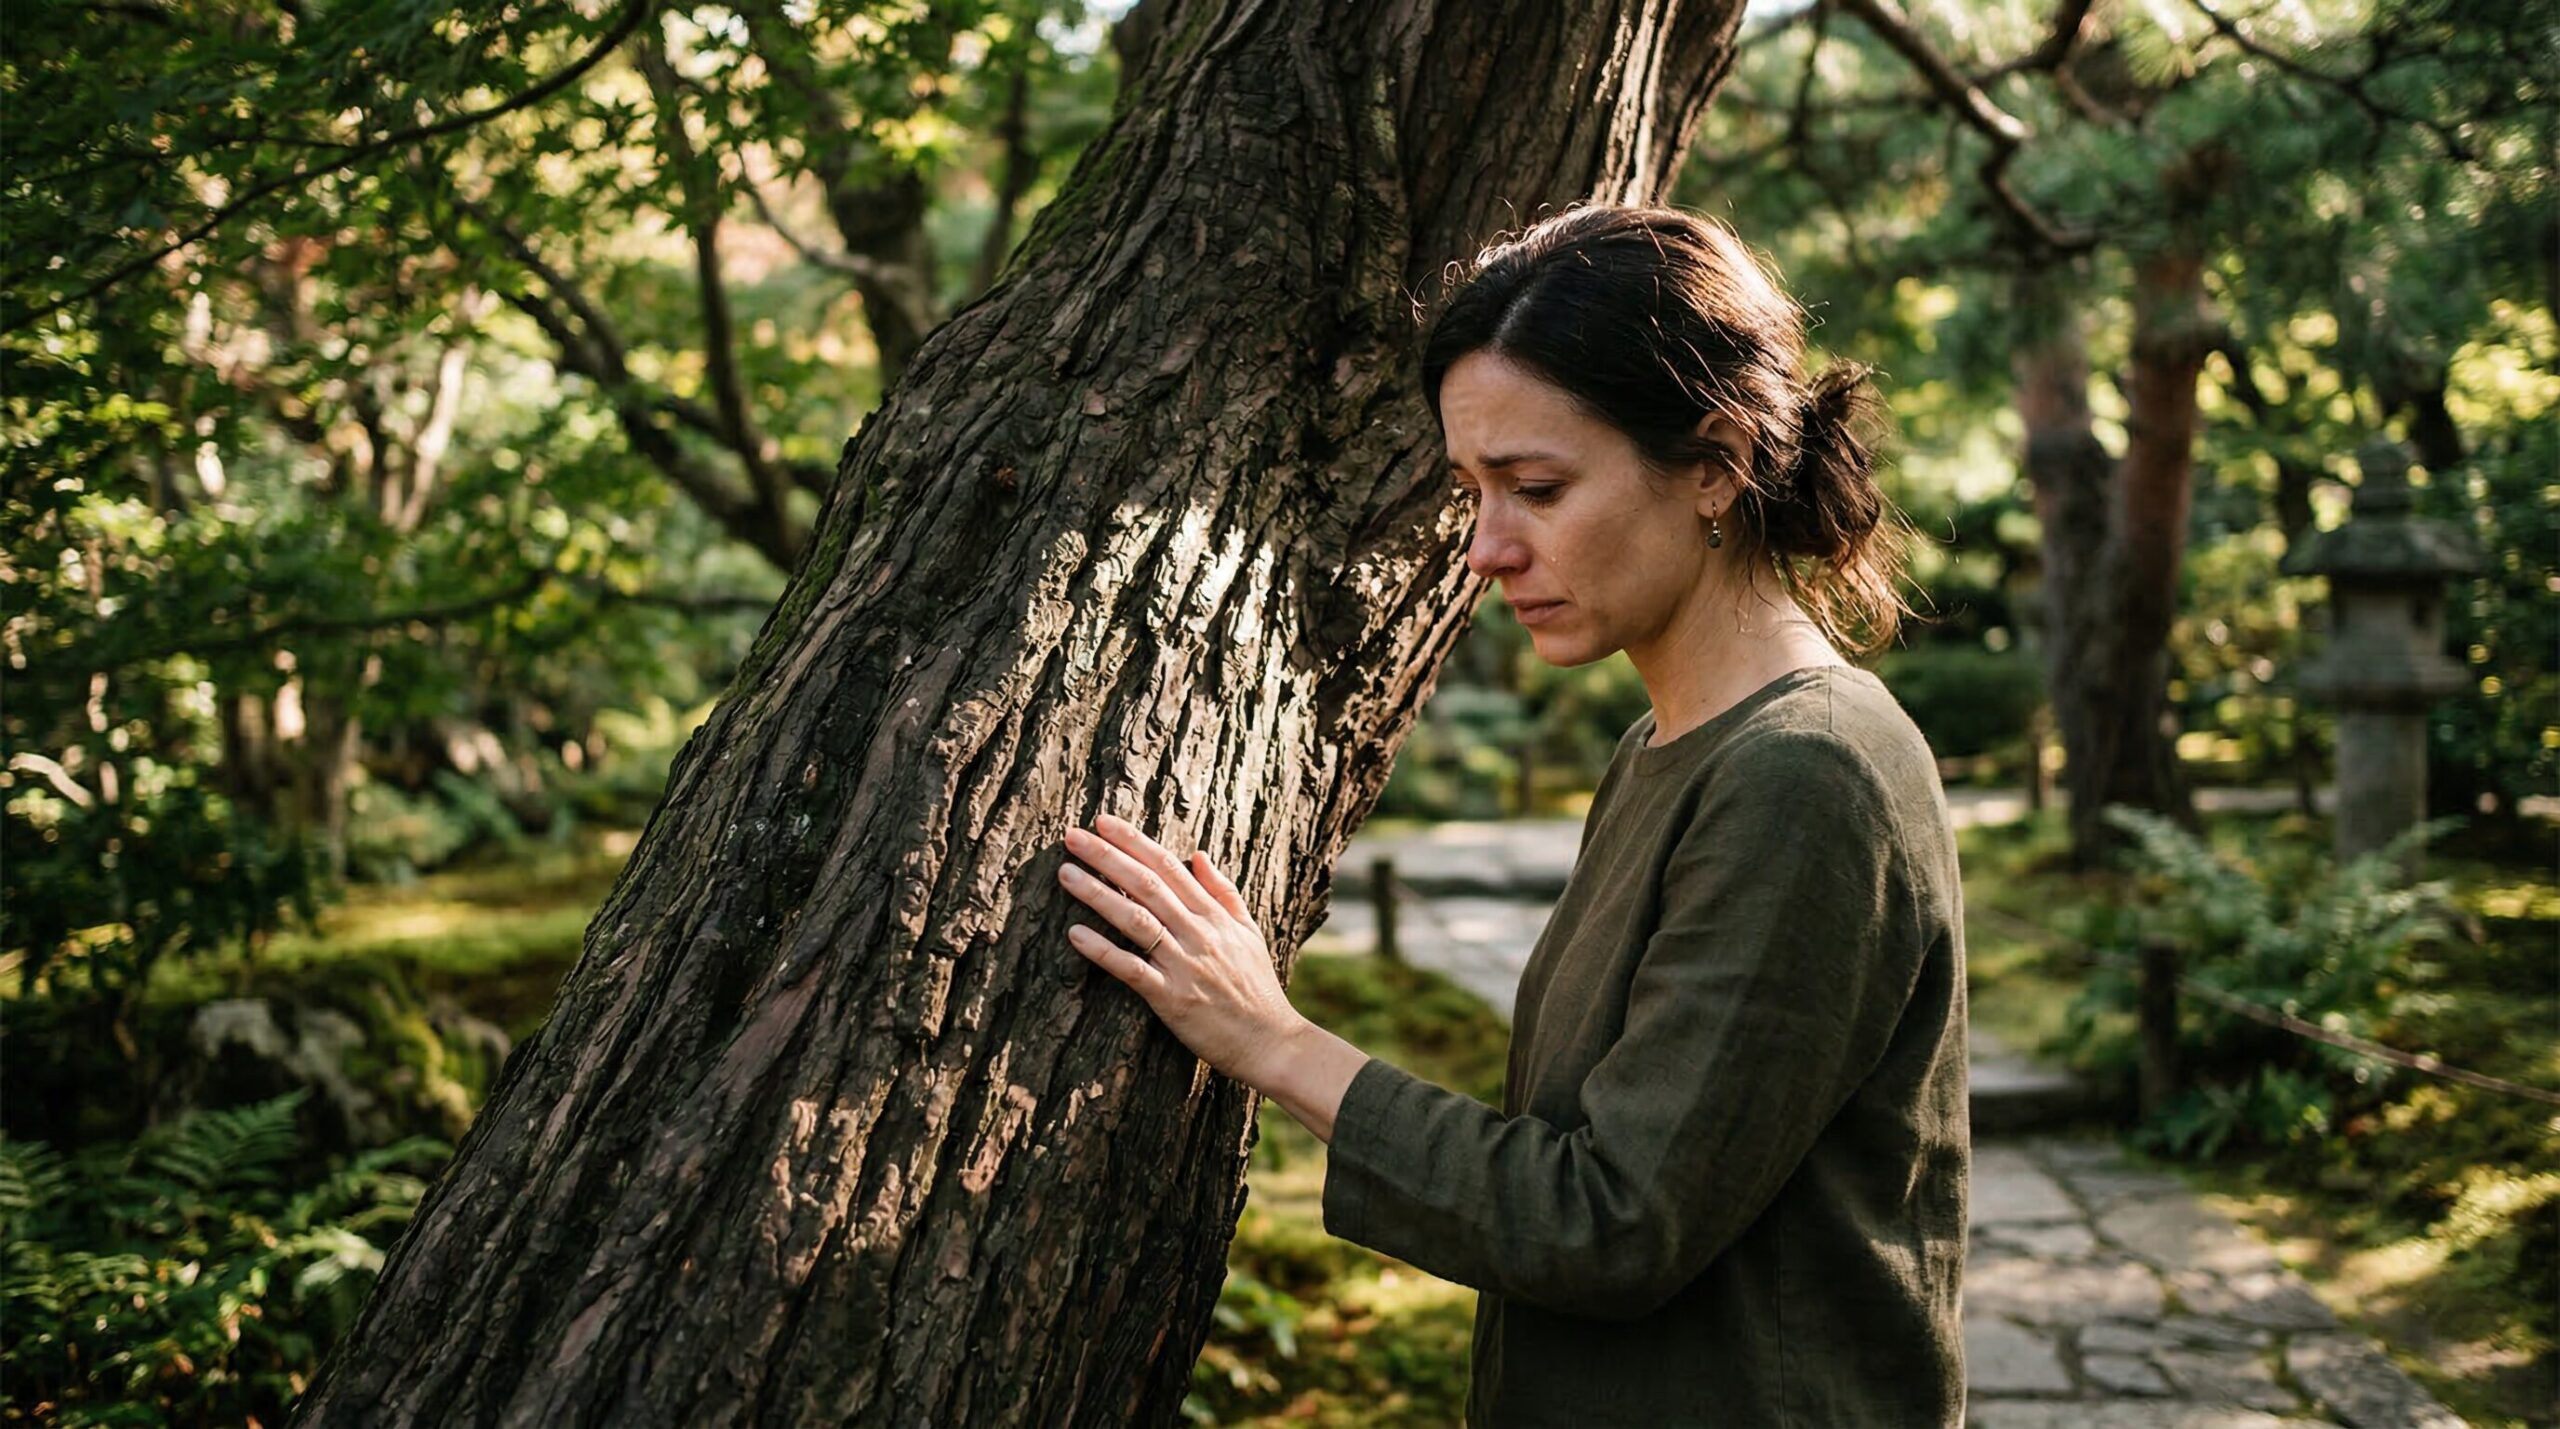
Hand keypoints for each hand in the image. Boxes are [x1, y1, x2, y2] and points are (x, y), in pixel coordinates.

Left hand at [1057, 813, 1309, 1089]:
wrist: (1271, 1042)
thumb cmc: (1257, 989)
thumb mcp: (1249, 932)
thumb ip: (1224, 892)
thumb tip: (1198, 854)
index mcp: (1214, 915)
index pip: (1169, 866)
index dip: (1133, 842)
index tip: (1103, 822)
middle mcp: (1198, 933)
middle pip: (1147, 885)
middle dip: (1107, 857)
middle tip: (1073, 836)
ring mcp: (1185, 965)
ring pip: (1136, 920)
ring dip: (1098, 894)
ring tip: (1066, 873)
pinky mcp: (1172, 999)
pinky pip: (1132, 970)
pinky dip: (1103, 951)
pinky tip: (1075, 934)